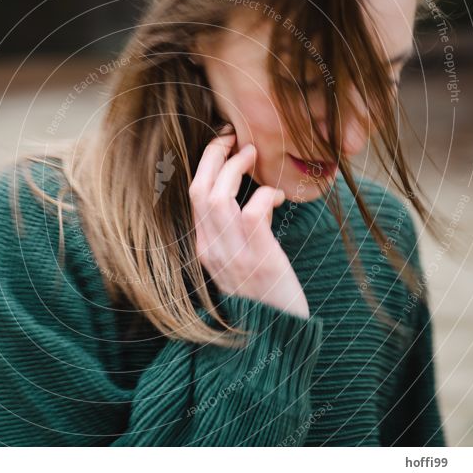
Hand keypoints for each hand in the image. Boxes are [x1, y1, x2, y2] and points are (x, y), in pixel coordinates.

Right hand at [189, 132, 309, 318]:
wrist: (278, 335)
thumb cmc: (265, 296)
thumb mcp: (240, 264)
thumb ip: (236, 234)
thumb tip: (250, 200)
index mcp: (204, 249)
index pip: (193, 197)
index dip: (205, 165)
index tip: (222, 145)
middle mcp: (211, 250)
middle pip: (198, 189)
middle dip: (213, 155)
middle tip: (233, 137)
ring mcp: (232, 255)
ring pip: (218, 196)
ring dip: (235, 167)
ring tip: (254, 154)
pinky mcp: (258, 257)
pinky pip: (252, 211)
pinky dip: (264, 194)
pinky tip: (279, 196)